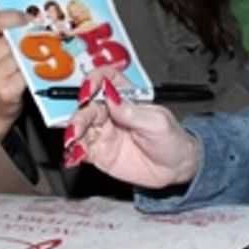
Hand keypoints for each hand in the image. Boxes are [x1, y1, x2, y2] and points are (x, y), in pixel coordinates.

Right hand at [0, 12, 27, 139]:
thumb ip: (0, 34)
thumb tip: (27, 15)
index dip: (14, 16)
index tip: (27, 17)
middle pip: (12, 39)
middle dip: (28, 37)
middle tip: (40, 36)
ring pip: (22, 55)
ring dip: (33, 55)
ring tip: (36, 56)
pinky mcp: (5, 90)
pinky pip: (27, 73)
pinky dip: (33, 71)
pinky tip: (34, 71)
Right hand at [63, 73, 200, 188]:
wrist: (175, 169)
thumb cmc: (170, 139)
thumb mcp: (157, 122)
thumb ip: (132, 111)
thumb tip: (111, 95)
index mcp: (125, 98)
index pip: (106, 79)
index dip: (95, 80)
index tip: (89, 89)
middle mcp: (111, 112)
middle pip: (87, 107)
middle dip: (79, 116)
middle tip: (77, 128)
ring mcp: (103, 132)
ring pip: (80, 128)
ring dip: (73, 135)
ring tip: (73, 144)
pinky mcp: (99, 152)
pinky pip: (81, 150)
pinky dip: (73, 153)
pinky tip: (74, 156)